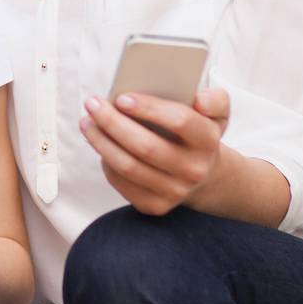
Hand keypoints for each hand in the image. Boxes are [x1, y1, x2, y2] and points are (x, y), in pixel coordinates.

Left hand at [80, 87, 230, 215]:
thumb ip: (214, 99)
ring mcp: (175, 192)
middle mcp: (194, 170)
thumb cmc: (198, 131)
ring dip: (101, 142)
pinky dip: (106, 161)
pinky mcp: (156, 206)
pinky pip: (122, 183)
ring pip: (129, 167)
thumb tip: (199, 100)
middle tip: (91, 104)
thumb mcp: (216, 112)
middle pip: (146, 147)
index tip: (121, 97)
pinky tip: (98, 143)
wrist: (203, 174)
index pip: (180, 121)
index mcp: (208, 140)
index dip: (149, 108)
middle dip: (113, 123)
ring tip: (86, 122)